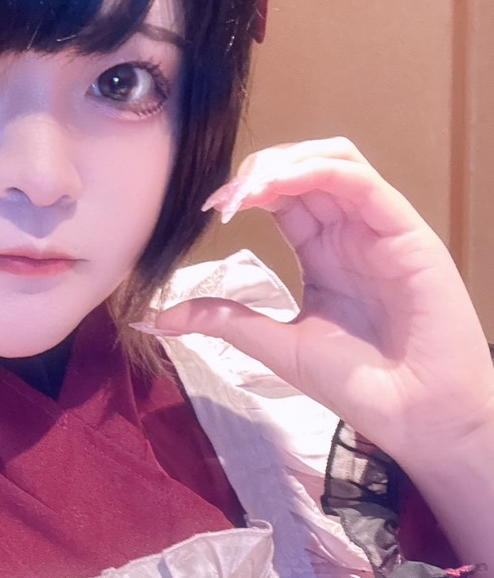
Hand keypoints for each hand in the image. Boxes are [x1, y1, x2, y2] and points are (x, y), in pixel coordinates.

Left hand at [137, 138, 493, 478]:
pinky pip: (362, 182)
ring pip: (334, 161)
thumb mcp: (278, 345)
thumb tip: (160, 318)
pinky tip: (283, 186)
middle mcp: (351, 232)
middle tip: (224, 197)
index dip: (244, 191)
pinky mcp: (405, 232)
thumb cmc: (360, 384)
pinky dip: (318, 171)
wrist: (416, 416)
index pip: (282, 196)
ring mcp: (379, 228)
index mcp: (323, 252)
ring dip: (285, 163)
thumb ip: (226, 320)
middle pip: (304, 168)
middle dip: (257, 171)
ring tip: (249, 188)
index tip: (210, 210)